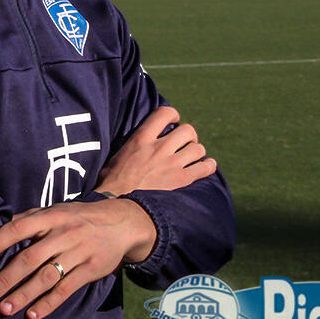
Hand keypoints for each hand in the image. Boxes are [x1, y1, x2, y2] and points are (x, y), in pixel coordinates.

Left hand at [0, 199, 154, 318]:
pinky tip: (33, 315)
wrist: (122, 222)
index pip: (18, 228)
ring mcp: (78, 253)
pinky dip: (49, 303)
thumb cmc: (78, 217)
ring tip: (4, 309)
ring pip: (46, 277)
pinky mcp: (91, 270)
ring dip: (23, 295)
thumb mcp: (55, 210)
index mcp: (50, 217)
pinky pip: (67, 289)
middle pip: (29, 258)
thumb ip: (28, 219)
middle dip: (6, 278)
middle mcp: (63, 234)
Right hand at [95, 105, 215, 195]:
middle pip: (188, 130)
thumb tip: (134, 145)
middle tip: (185, 144)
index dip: (173, 115)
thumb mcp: (117, 155)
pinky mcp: (181, 180)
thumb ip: (132, 146)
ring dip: (197, 152)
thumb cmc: (111, 183)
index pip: (164, 113)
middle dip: (189, 136)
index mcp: (141, 138)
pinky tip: (206, 166)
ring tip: (193, 158)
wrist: (118, 205)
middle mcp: (159, 148)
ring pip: (198, 148)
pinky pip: (204, 168)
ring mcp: (172, 164)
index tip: (174, 121)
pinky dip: (208, 166)